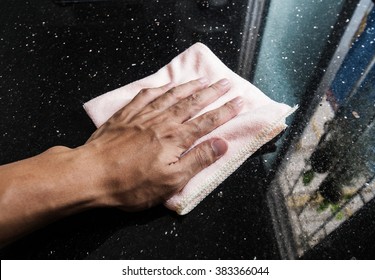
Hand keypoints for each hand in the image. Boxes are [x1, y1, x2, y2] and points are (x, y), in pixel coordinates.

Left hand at [84, 78, 242, 210]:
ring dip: (188, 87)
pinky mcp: (125, 115)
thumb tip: (222, 144)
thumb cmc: (132, 184)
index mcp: (175, 139)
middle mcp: (162, 122)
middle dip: (211, 93)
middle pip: (191, 103)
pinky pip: (145, 96)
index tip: (239, 101)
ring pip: (170, 96)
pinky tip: (164, 85)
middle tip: (225, 82)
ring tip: (201, 79)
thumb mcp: (171, 181)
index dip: (225, 111)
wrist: (91, 175)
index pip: (207, 121)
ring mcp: (142, 116)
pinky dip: (158, 88)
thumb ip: (198, 160)